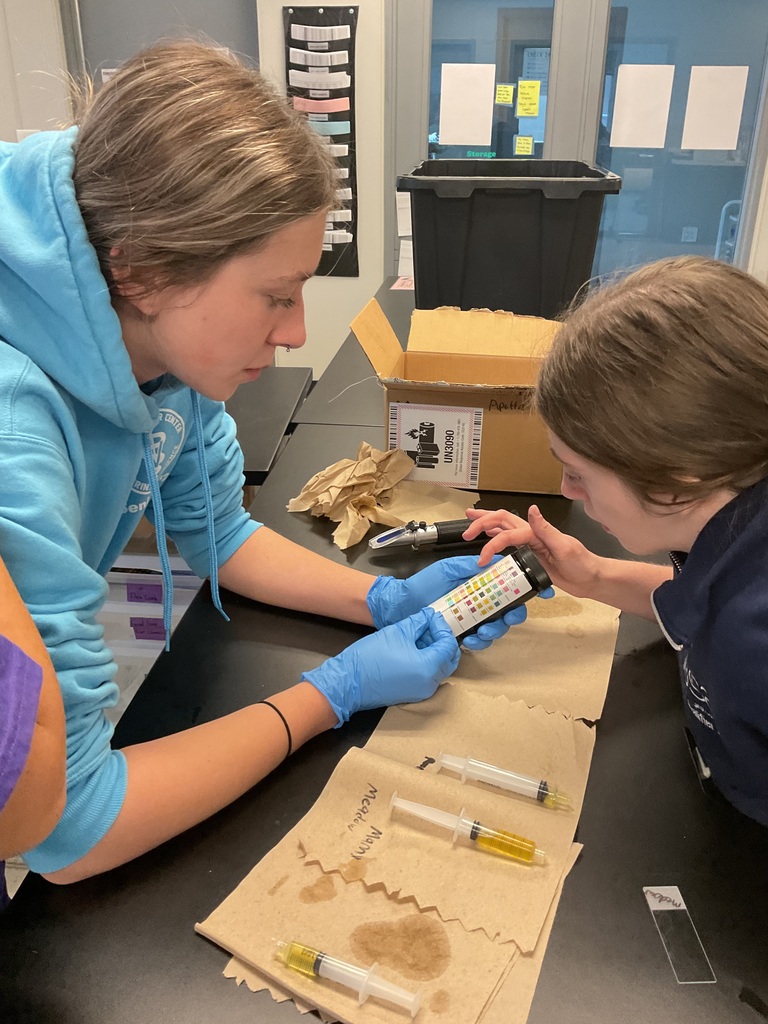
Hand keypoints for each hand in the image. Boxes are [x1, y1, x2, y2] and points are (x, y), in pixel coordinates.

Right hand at [303, 607, 459, 724]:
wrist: (348, 682)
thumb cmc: (370, 657)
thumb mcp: (398, 632)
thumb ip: (419, 622)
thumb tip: (429, 616)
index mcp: (428, 668)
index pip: (448, 645)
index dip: (441, 628)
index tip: (431, 617)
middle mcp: (430, 683)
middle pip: (448, 658)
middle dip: (442, 640)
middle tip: (430, 626)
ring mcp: (422, 691)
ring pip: (440, 667)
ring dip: (434, 650)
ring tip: (420, 634)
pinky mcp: (413, 693)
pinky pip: (429, 675)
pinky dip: (427, 661)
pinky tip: (414, 647)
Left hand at [366, 554, 550, 650]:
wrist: (402, 604)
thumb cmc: (423, 584)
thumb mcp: (448, 568)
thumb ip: (470, 565)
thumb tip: (495, 560)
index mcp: (480, 585)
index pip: (508, 588)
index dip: (526, 591)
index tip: (540, 593)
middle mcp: (480, 603)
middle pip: (509, 611)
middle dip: (513, 616)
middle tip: (508, 617)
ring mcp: (472, 619)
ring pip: (496, 629)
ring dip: (495, 631)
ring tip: (483, 631)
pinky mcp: (463, 634)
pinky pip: (479, 641)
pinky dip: (479, 641)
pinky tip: (471, 639)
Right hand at [463, 505, 600, 598]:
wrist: (591, 579)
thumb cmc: (582, 564)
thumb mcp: (565, 547)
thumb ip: (546, 529)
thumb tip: (532, 510)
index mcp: (536, 532)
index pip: (507, 533)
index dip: (492, 544)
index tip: (482, 560)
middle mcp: (532, 534)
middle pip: (502, 520)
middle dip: (481, 522)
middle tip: (465, 531)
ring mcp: (531, 543)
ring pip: (504, 527)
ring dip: (486, 523)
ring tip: (470, 523)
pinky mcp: (531, 553)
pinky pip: (510, 541)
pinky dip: (497, 536)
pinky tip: (490, 537)